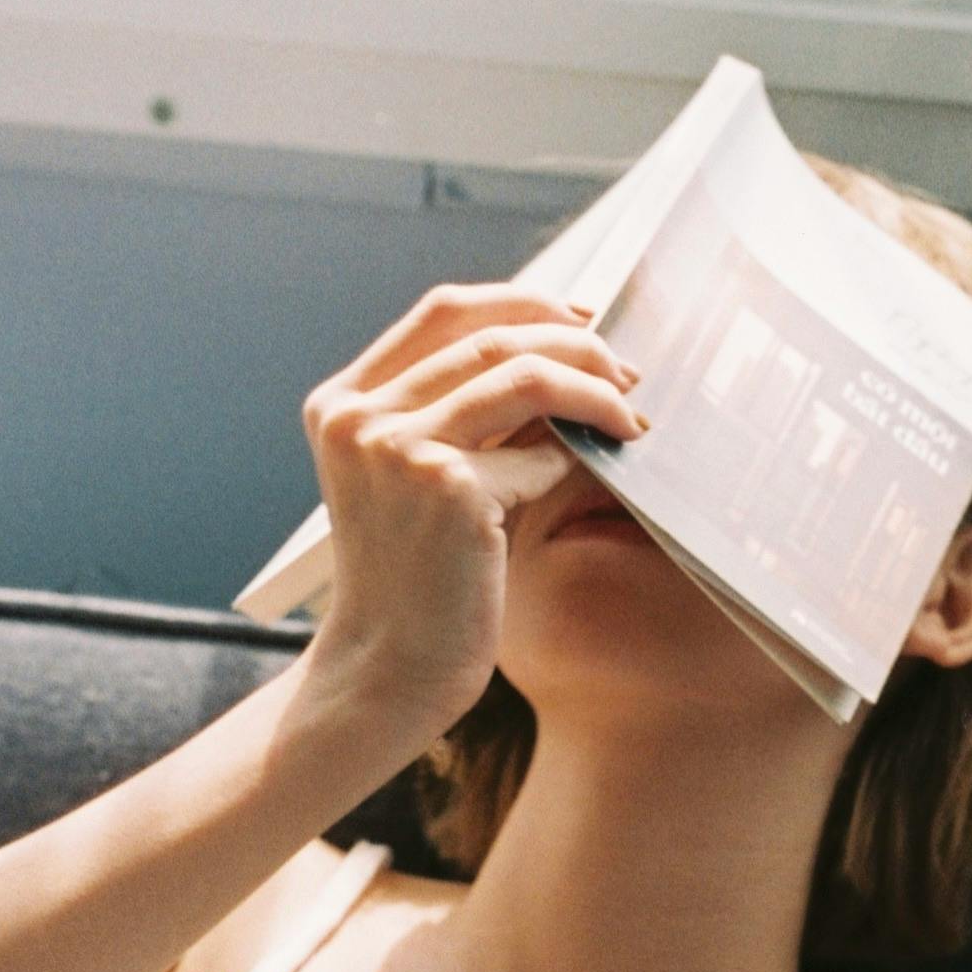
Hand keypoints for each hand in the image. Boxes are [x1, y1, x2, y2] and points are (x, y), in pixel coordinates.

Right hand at [298, 282, 646, 753]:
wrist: (386, 670)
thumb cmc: (413, 581)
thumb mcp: (414, 479)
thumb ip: (458, 413)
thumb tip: (561, 348)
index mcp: (341, 403)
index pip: (443, 312)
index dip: (523, 301)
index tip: (580, 319)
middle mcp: (359, 416)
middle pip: (491, 335)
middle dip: (574, 344)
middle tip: (624, 370)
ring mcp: (397, 448)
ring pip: (525, 375)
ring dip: (594, 389)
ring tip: (630, 415)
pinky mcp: (447, 489)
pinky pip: (541, 453)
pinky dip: (576, 460)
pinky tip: (598, 473)